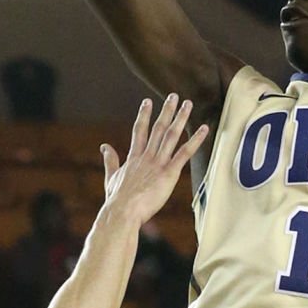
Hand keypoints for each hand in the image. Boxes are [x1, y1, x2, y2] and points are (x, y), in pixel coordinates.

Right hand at [102, 95, 208, 224]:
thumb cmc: (116, 200)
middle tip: (173, 96)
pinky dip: (195, 140)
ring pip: (171, 135)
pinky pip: (185, 153)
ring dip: (180, 118)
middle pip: (158, 128)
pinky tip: (203, 129)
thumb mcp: (111, 177)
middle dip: (166, 110)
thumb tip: (104, 146)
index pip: (140, 131)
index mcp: (134, 158)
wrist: (122, 211)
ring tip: (188, 104)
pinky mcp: (169, 173)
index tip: (147, 102)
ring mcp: (158, 163)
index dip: (144, 115)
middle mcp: (147, 156)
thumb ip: (111, 160)